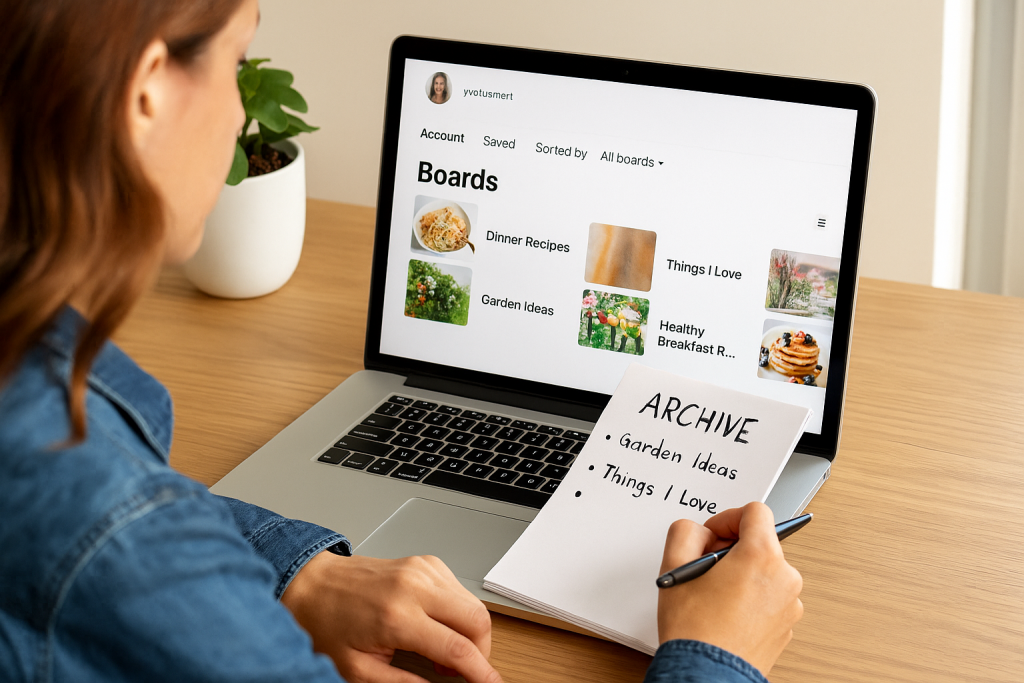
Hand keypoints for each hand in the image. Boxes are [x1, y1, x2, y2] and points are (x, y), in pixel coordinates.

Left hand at [282, 551, 501, 682]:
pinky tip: (439, 627)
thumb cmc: (328, 623)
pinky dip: (459, 613)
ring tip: (443, 652)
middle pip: (478, 620)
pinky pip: (460, 591)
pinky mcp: (426, 562)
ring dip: (470, 633)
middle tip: (464, 671)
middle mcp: (415, 587)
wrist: (312, 585)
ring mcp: (423, 570)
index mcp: (397, 616)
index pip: (458, 648)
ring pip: (474, 604)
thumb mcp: (358, 670)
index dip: (481, 673)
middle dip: (482, 652)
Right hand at [657, 502, 803, 675]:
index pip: (757, 512)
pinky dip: (751, 598)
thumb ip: (685, 532)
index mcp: (762, 556)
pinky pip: (770, 597)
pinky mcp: (788, 625)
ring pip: (765, 571)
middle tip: (706, 569)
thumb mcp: (674, 566)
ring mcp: (791, 604)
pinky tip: (726, 613)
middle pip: (761, 542)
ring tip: (714, 596)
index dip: (729, 518)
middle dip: (732, 550)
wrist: (707, 674)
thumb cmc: (695, 630)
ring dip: (741, 574)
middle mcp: (785, 577)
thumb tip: (699, 531)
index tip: (714, 535)